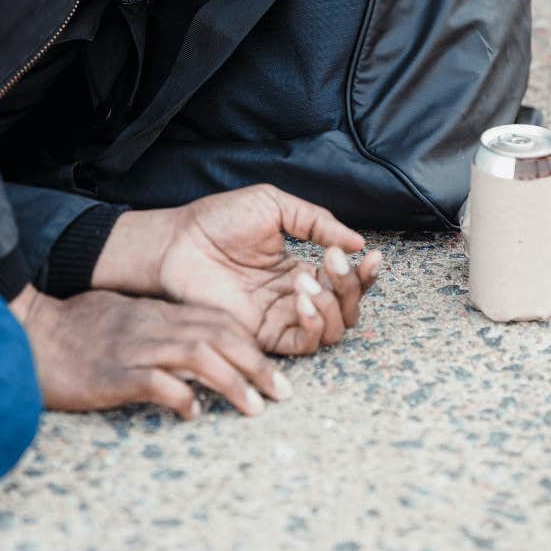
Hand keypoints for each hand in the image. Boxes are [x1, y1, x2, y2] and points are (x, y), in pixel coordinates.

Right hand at [9, 283, 292, 416]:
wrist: (28, 332)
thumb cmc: (72, 328)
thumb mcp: (120, 315)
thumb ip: (154, 325)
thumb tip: (188, 346)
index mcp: (155, 311)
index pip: (215, 318)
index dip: (250, 342)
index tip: (271, 366)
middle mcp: (151, 325)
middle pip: (218, 335)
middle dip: (256, 362)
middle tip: (282, 391)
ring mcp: (132, 348)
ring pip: (198, 356)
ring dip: (233, 381)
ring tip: (255, 407)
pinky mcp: (111, 375)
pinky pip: (156, 382)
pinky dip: (181, 396)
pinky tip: (195, 413)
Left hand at [93, 185, 381, 354]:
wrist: (179, 241)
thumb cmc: (219, 219)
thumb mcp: (274, 206)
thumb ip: (316, 222)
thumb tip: (357, 243)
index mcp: (300, 266)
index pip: (345, 280)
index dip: (365, 274)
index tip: (371, 255)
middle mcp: (295, 296)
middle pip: (348, 309)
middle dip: (353, 288)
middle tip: (335, 261)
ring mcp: (280, 317)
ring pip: (334, 330)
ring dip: (334, 305)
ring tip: (310, 278)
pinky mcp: (263, 334)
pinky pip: (305, 344)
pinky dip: (314, 323)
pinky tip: (302, 296)